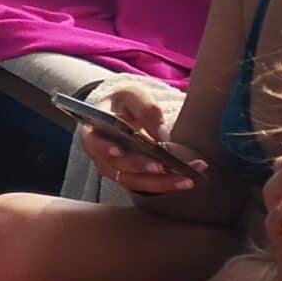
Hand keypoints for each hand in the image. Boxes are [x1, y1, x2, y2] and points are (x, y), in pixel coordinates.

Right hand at [77, 79, 202, 196]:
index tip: (118, 152)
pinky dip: (169, 183)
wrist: (126, 113)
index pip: (94, 144)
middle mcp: (102, 157)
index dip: (105, 149)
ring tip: (186, 179)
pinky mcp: (134, 177)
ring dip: (162, 183)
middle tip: (163, 167)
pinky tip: (188, 179)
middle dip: (142, 168)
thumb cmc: (124, 103)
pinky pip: (149, 185)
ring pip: (136, 182)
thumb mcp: (133, 95)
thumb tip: (162, 134)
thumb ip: (146, 109)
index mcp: (93, 133)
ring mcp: (117, 170)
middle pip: (119, 167)